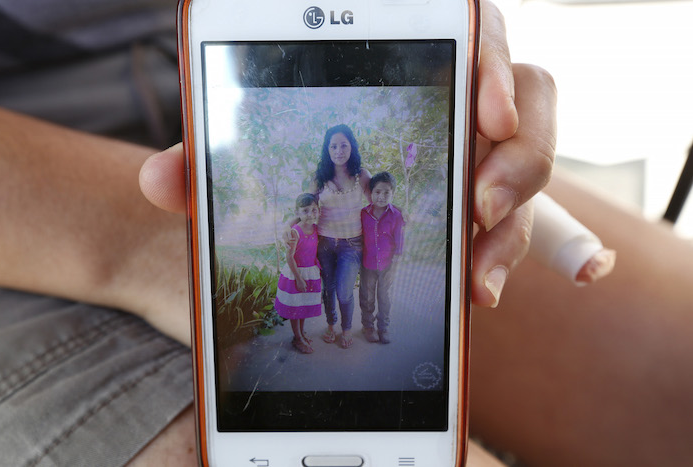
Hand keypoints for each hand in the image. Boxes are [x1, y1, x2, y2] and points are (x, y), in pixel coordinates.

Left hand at [138, 0, 556, 309]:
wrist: (318, 209)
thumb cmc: (285, 166)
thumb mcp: (251, 157)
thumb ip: (214, 155)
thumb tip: (160, 176)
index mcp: (414, 63)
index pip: (474, 34)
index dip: (491, 60)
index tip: (481, 110)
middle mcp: (461, 103)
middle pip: (527, 101)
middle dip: (520, 154)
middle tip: (480, 203)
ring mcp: (482, 155)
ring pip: (532, 167)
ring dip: (515, 219)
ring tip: (477, 270)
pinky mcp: (487, 205)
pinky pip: (516, 225)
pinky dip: (503, 258)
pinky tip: (479, 293)